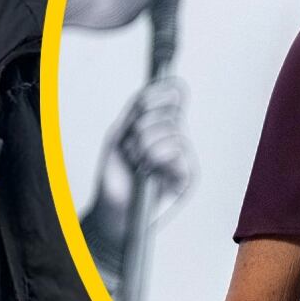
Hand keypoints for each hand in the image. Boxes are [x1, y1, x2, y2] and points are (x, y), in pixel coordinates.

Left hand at [97, 75, 192, 208]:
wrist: (112, 209)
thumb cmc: (114, 176)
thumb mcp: (118, 136)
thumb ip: (134, 112)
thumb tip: (150, 91)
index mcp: (160, 127)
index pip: (175, 97)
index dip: (164, 90)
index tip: (143, 100)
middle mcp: (175, 139)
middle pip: (171, 110)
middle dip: (143, 126)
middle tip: (130, 148)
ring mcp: (183, 157)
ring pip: (173, 129)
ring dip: (145, 144)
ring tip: (136, 162)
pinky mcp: (188, 175)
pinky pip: (178, 150)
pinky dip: (156, 155)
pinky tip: (147, 170)